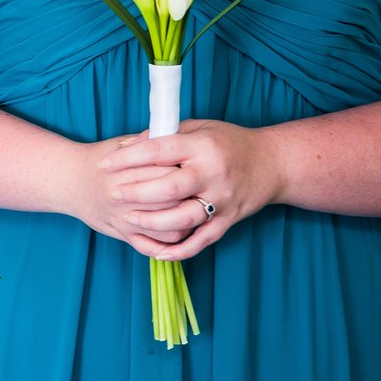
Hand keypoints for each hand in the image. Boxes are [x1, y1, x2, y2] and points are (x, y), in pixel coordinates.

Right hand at [63, 135, 199, 254]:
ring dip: (186, 223)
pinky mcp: (123, 234)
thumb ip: (148, 144)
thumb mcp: (119, 145)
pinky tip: (178, 231)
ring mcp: (125, 218)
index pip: (168, 173)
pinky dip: (169, 243)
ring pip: (169, 229)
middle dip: (191, 197)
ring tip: (193, 212)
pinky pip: (152, 245)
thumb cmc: (97, 160)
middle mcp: (125, 197)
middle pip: (172, 201)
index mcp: (127, 171)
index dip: (186, 172)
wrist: (67, 179)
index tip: (196, 168)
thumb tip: (177, 137)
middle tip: (201, 191)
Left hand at [99, 118, 284, 260]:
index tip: (106, 163)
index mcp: (202, 146)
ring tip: (129, 219)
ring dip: (153, 221)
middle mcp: (213, 174)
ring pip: (184, 218)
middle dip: (136, 192)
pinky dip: (180, 250)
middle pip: (169, 187)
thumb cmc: (229, 141)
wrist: (275, 163)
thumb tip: (128, 145)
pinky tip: (157, 253)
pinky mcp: (229, 220)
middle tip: (113, 193)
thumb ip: (164, 135)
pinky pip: (203, 239)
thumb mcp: (198, 128)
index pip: (158, 151)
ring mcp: (222, 200)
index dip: (128, 158)